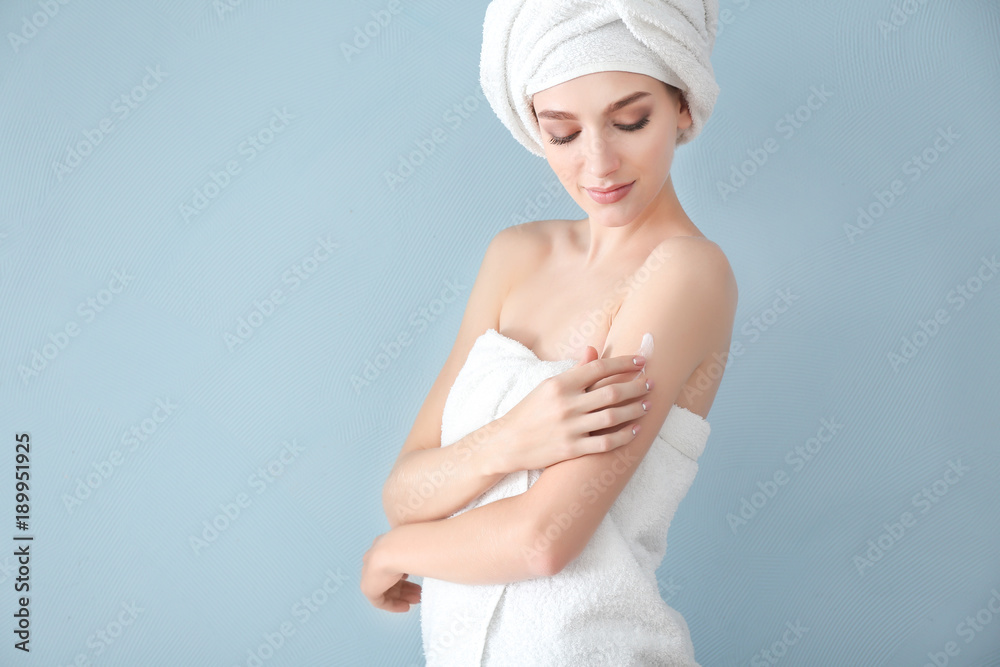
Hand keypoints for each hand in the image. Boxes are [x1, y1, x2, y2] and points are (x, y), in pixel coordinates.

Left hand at [361, 533, 420, 612]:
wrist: (393, 550)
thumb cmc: (408, 543)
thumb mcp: (414, 546)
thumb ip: (415, 551)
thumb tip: (427, 552)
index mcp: (381, 547)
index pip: (391, 564)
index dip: (403, 573)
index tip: (413, 577)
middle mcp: (373, 560)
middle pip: (388, 578)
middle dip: (405, 586)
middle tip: (419, 592)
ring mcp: (368, 575)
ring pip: (385, 589)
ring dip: (402, 596)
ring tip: (417, 599)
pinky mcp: (368, 589)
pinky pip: (380, 601)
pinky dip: (393, 605)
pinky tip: (406, 607)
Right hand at [495, 345, 651, 472]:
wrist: (506, 443)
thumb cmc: (528, 412)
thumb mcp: (547, 387)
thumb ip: (574, 371)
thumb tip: (593, 351)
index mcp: (559, 384)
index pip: (598, 368)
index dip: (623, 364)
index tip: (640, 362)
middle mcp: (566, 404)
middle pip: (611, 392)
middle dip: (635, 387)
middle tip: (650, 384)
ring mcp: (569, 428)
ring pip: (613, 417)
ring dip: (634, 410)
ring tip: (647, 405)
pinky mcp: (571, 449)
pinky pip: (605, 443)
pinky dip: (624, 436)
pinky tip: (635, 430)